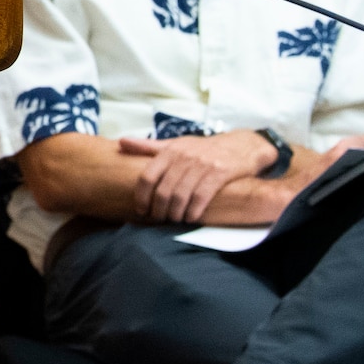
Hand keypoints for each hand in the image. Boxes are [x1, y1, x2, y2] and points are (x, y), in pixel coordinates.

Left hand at [116, 130, 278, 223]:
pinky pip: (201, 197)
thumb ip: (148, 146)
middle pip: (163, 189)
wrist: (242, 145)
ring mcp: (202, 165)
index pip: (147, 175)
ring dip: (175, 213)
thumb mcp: (176, 144)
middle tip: (158, 219)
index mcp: (170, 150)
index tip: (141, 210)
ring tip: (173, 221)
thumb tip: (120, 142)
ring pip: (181, 195)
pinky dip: (193, 211)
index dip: (141, 196)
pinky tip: (190, 218)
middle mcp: (184, 157)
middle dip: (158, 209)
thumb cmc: (204, 148)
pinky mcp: (220, 173)